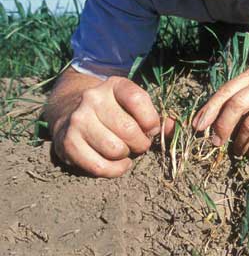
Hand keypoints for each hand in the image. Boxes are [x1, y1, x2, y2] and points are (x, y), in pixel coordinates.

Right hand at [47, 73, 161, 176]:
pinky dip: (114, 170)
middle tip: (138, 144)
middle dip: (141, 143)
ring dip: (126, 156)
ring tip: (125, 150)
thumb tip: (174, 129)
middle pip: (128, 130)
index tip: (151, 129)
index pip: (138, 100)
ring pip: (114, 150)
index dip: (151, 121)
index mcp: (114, 85)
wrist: (70, 112)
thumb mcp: (134, 106)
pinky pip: (99, 167)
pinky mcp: (67, 142)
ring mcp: (78, 120)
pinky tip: (116, 163)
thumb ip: (157, 117)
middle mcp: (92, 99)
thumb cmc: (113, 112)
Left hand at [193, 68, 248, 155]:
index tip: (198, 127)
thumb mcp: (247, 95)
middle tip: (215, 142)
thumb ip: (227, 104)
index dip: (210, 110)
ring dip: (239, 142)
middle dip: (222, 126)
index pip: (225, 91)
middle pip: (237, 104)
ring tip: (236, 150)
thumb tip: (200, 125)